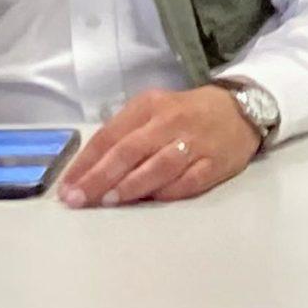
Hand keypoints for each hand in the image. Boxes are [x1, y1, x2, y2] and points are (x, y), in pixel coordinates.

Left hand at [58, 85, 260, 207]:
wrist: (240, 110)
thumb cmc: (185, 115)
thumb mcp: (152, 112)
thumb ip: (124, 137)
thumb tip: (87, 174)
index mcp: (149, 106)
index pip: (110, 135)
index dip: (85, 163)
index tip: (66, 188)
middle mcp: (171, 121)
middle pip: (130, 151)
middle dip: (99, 178)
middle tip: (78, 200)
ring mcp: (195, 142)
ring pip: (158, 166)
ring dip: (130, 185)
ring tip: (108, 201)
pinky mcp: (215, 163)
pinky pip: (188, 182)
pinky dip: (167, 192)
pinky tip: (150, 200)